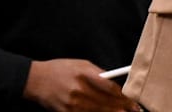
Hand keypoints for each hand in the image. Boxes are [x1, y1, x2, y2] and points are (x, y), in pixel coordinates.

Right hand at [24, 58, 141, 111]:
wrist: (35, 80)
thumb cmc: (60, 69)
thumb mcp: (80, 64)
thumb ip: (98, 73)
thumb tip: (115, 83)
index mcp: (84, 74)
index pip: (110, 88)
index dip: (124, 96)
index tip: (132, 100)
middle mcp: (79, 89)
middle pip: (107, 103)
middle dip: (123, 108)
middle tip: (135, 111)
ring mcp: (72, 103)